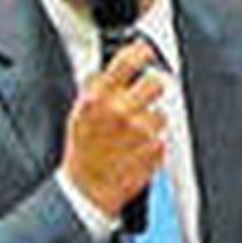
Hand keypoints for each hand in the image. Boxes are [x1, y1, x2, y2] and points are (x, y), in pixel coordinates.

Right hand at [63, 39, 165, 218]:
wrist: (87, 190)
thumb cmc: (82, 153)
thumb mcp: (79, 114)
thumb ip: (96, 88)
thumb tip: (113, 66)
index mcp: (98, 98)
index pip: (128, 59)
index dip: (141, 52)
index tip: (146, 53)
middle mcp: (121, 110)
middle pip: (156, 82)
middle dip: (152, 89)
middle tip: (142, 100)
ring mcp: (140, 130)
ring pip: (161, 112)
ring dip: (151, 121)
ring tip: (133, 135)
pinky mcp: (155, 148)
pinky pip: (163, 136)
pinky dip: (153, 143)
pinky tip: (136, 151)